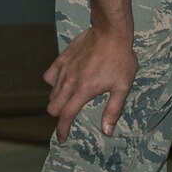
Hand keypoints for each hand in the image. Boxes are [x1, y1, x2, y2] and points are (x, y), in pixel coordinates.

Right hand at [43, 27, 136, 142]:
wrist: (111, 32)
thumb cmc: (120, 59)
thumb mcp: (122, 87)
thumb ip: (113, 110)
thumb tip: (107, 131)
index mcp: (83, 91)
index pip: (66, 116)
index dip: (62, 130)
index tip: (62, 139)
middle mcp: (69, 82)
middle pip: (53, 107)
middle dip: (59, 116)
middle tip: (69, 117)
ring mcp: (64, 70)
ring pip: (51, 93)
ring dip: (58, 101)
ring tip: (69, 100)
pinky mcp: (62, 59)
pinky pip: (49, 76)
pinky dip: (53, 83)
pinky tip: (63, 82)